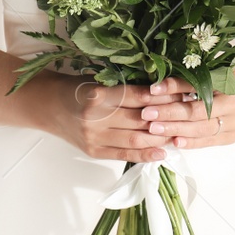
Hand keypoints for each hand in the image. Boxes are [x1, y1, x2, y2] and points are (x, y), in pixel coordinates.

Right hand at [40, 73, 192, 162]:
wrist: (47, 105)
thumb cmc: (76, 88)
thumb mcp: (99, 79)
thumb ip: (125, 87)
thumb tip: (163, 92)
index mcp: (97, 94)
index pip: (138, 96)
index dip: (162, 98)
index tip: (182, 95)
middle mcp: (95, 117)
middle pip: (140, 120)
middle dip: (166, 119)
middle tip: (188, 116)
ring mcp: (94, 137)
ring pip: (135, 139)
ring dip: (160, 138)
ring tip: (179, 134)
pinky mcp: (93, 151)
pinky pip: (124, 154)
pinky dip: (145, 155)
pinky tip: (162, 152)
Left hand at [141, 64, 234, 149]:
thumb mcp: (231, 68)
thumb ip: (206, 72)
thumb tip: (169, 74)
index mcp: (233, 79)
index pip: (199, 84)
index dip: (175, 86)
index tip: (152, 88)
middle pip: (198, 110)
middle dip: (169, 112)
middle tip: (145, 113)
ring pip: (202, 128)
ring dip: (175, 129)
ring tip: (152, 128)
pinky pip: (211, 140)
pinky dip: (192, 142)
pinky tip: (174, 141)